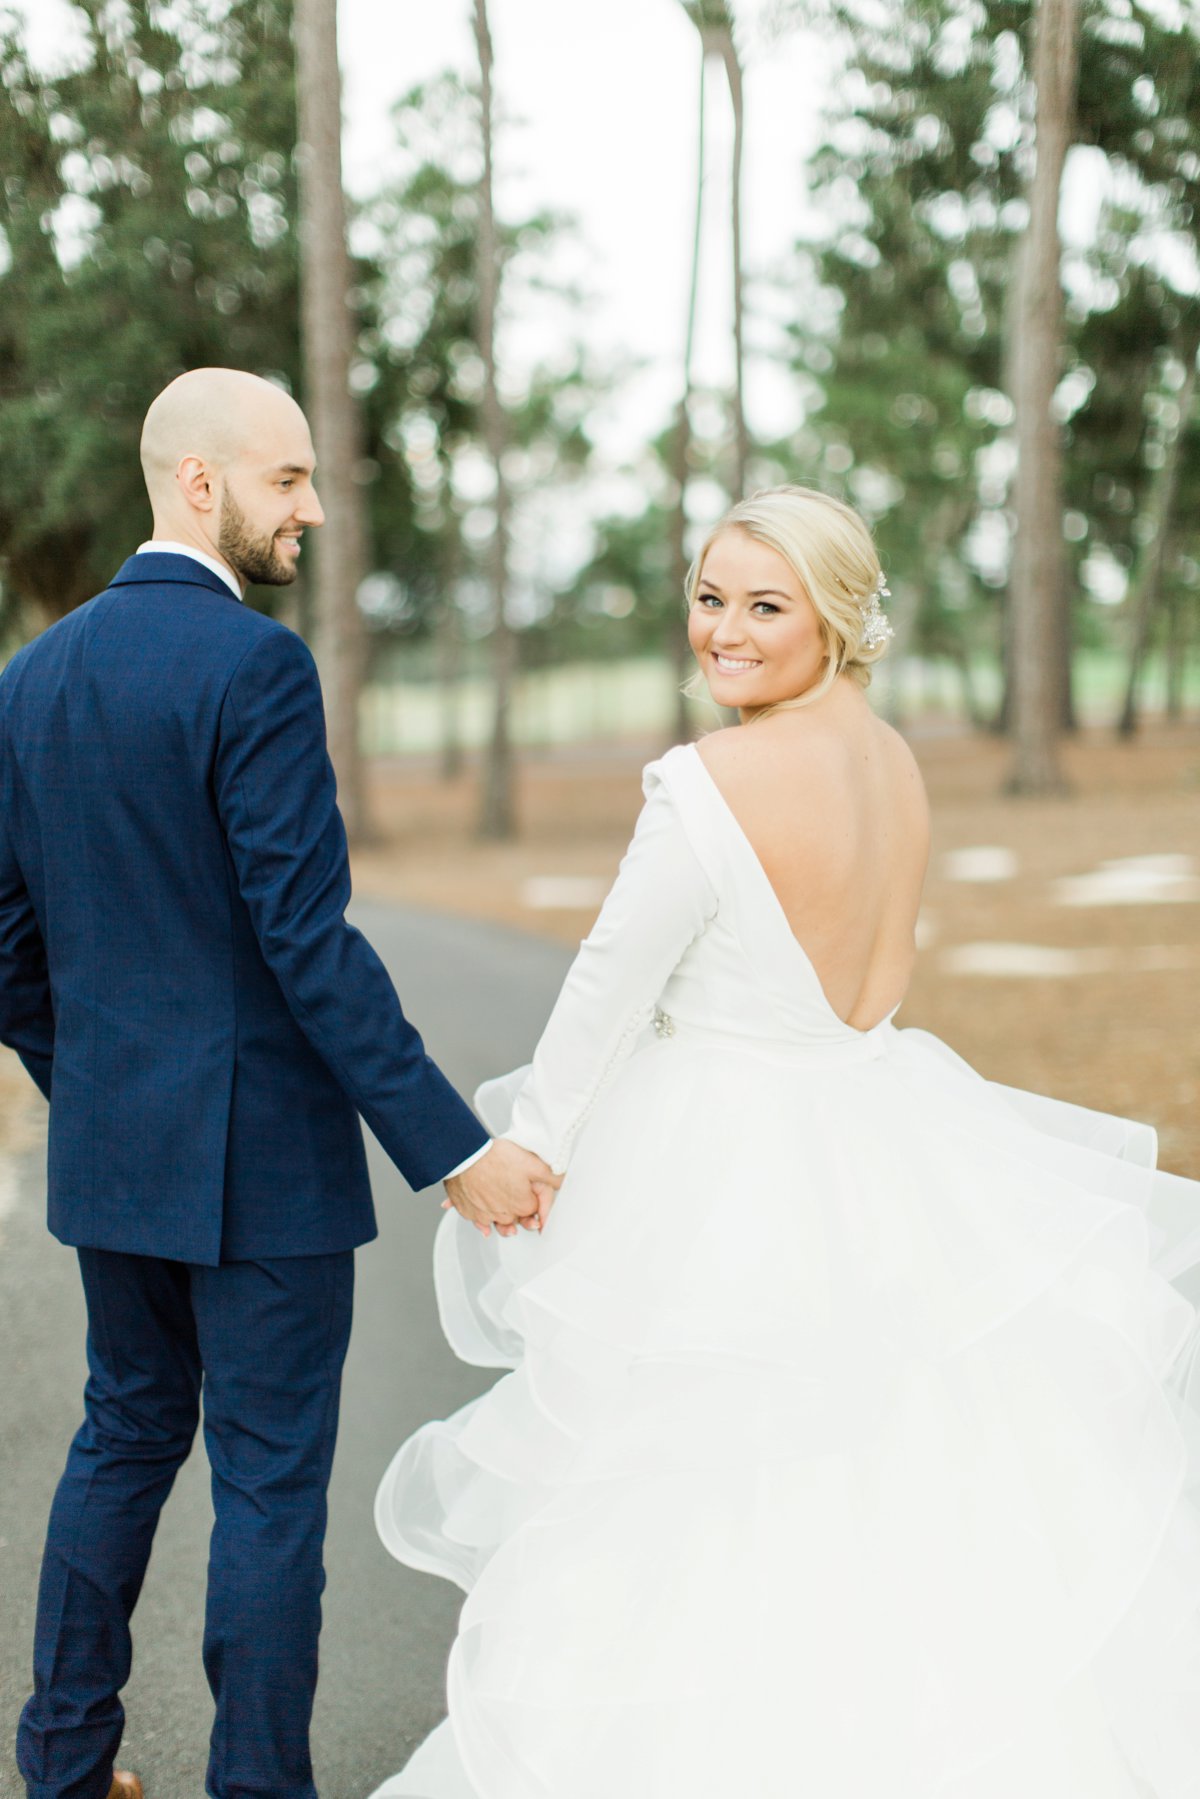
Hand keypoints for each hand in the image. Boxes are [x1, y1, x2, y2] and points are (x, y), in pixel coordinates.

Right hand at [442, 1139, 561, 1237]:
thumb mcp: (532, 1162)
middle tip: (526, 1210)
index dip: (538, 1203)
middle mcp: (504, 1215)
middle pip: (517, 1220)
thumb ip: (552, 1175)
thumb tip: (564, 1182)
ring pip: (498, 1223)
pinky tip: (485, 1224)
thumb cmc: (496, 1158)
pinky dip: (482, 1223)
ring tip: (509, 1223)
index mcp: (523, 1206)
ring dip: (503, 1223)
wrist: (465, 1156)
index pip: (536, 1212)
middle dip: (522, 1216)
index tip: (537, 1200)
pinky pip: (478, 1222)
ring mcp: (485, 1215)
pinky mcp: (468, 1211)